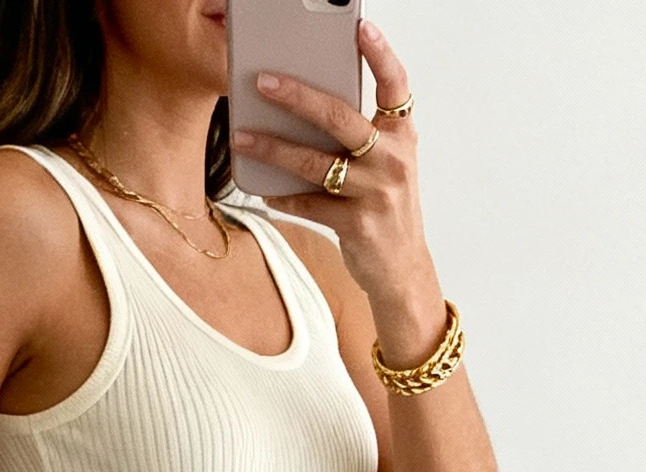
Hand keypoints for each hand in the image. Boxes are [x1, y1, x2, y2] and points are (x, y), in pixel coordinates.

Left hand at [232, 23, 444, 360]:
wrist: (403, 270)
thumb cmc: (387, 208)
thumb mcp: (387, 165)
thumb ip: (362, 134)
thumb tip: (305, 103)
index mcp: (403, 136)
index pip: (396, 85)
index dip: (380, 54)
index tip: (360, 27)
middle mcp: (393, 160)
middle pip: (341, 118)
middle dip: (298, 96)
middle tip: (263, 81)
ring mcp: (376, 194)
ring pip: (316, 162)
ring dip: (274, 148)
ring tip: (242, 136)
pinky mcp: (357, 225)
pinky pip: (310, 203)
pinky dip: (284, 196)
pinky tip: (265, 191)